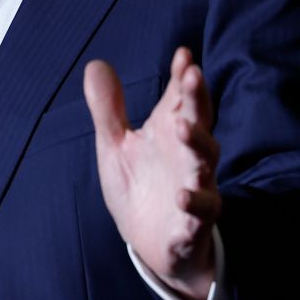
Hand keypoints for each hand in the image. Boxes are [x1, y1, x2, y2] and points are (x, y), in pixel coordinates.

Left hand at [83, 47, 220, 299]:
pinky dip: (194, 205)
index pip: (181, 99)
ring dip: (196, 143)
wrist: (151, 246)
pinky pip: (200, 214)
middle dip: (197, 98)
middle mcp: (189, 157)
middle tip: (192, 75)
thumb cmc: (140, 186)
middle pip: (199, 122)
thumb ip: (109, 109)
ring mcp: (196, 188)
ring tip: (181, 127)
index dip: (183, 77)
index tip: (182, 54)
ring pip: (204, 164)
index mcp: (171, 132)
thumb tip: (95, 64)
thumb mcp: (116, 147)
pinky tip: (182, 196)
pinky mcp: (193, 224)